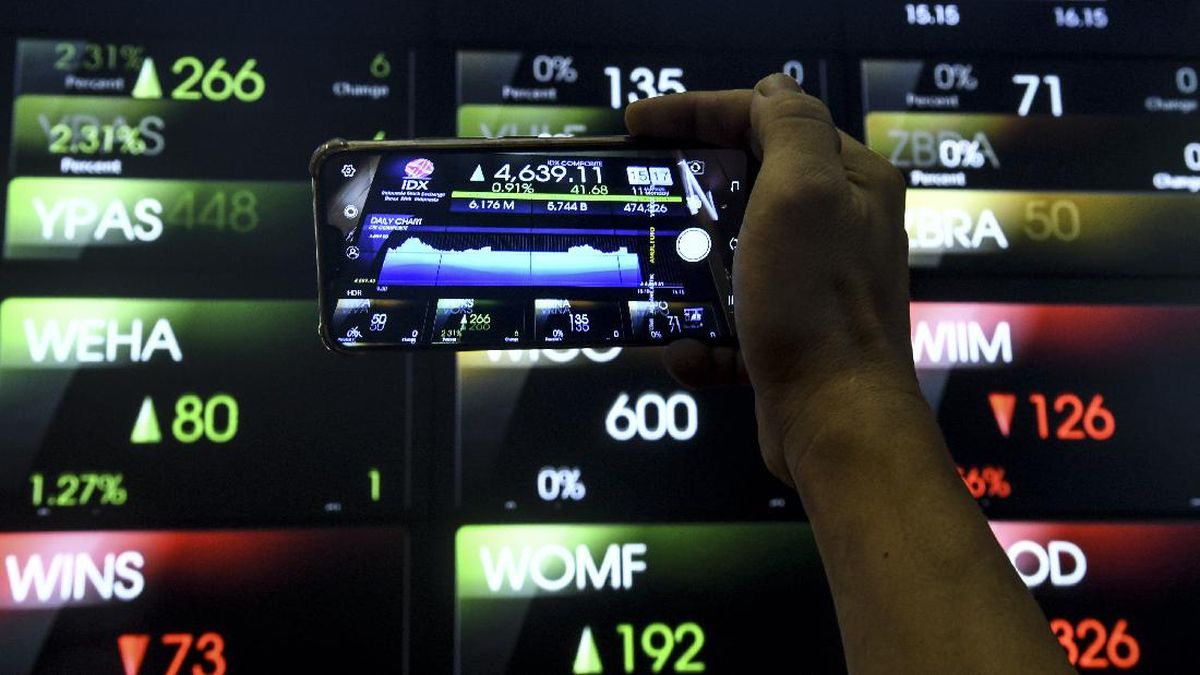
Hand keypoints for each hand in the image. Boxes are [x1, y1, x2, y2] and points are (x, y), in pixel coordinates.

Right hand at [626, 74, 916, 486]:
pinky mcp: (788, 339)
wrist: (832, 420)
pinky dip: (702, 336)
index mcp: (848, 182)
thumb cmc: (814, 300)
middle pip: (747, 184)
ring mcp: (811, 287)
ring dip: (686, 271)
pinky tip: (688, 350)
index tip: (635, 124)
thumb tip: (772, 87)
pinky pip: (729, 322)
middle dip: (688, 191)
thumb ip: (790, 127)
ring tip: (649, 278)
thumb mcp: (802, 193)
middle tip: (636, 193)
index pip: (768, 117)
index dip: (698, 110)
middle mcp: (837, 228)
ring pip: (730, 257)